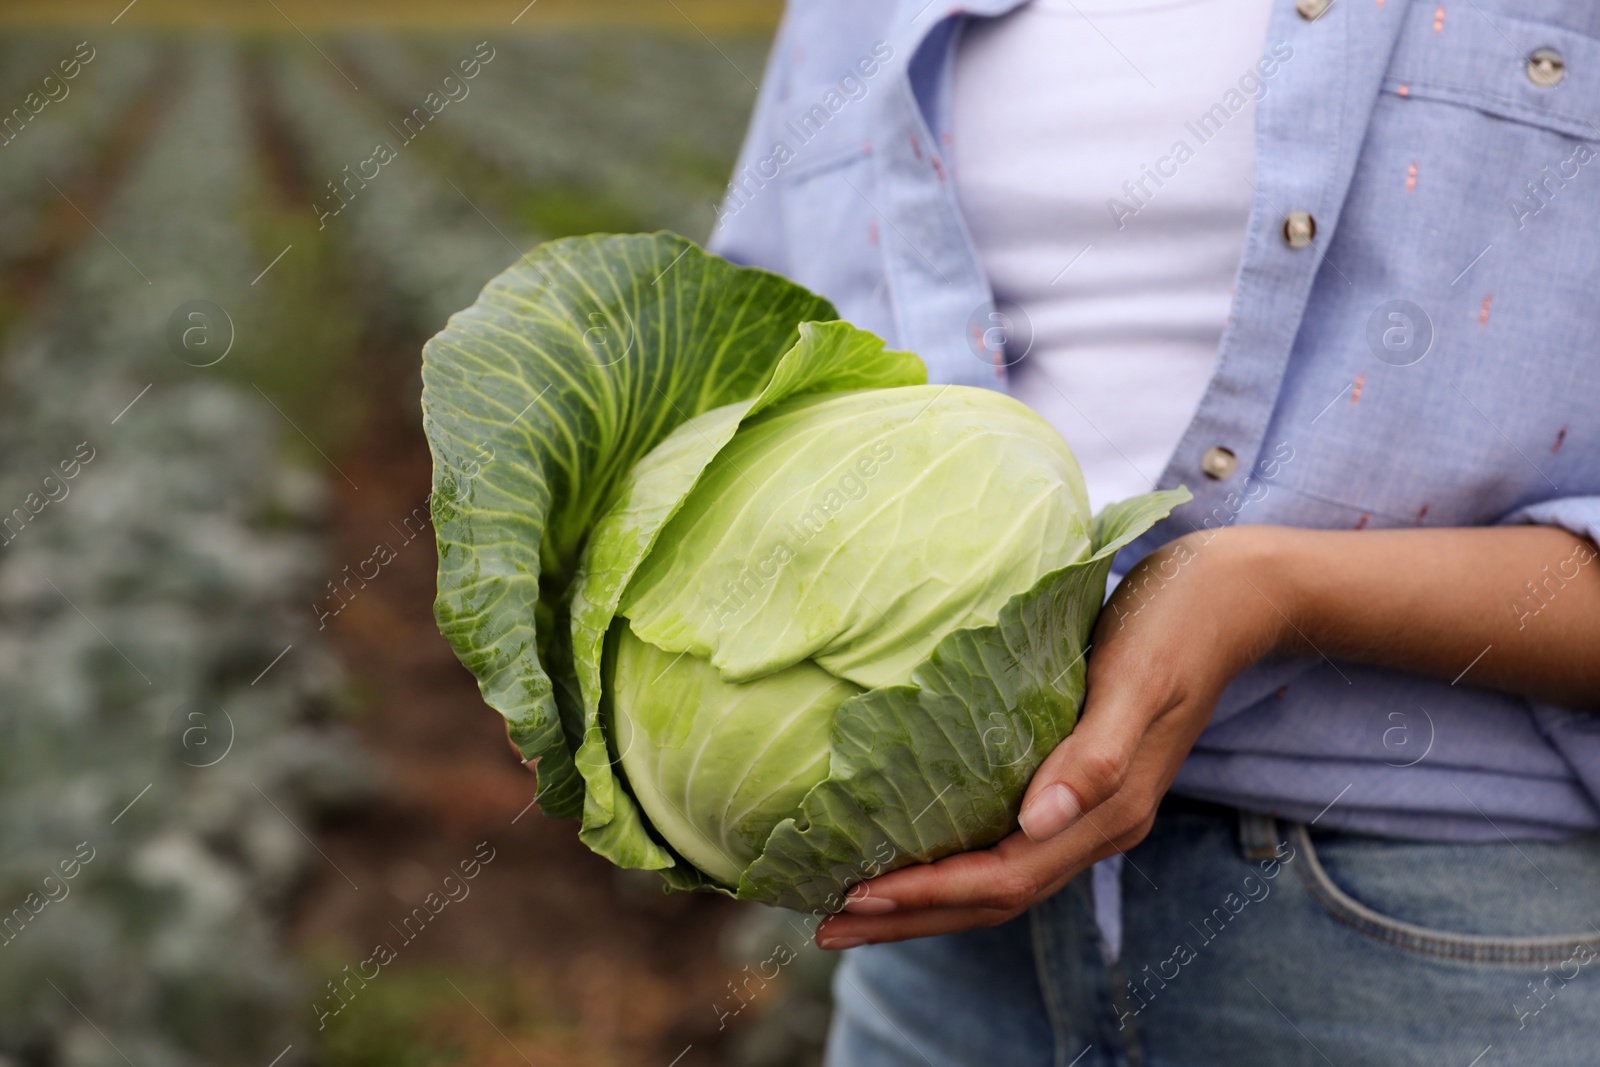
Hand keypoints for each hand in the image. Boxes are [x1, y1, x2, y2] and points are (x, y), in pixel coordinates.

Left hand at [815, 526, 1292, 948]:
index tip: (852, 897)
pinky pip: (1003, 845)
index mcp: (1109, 813)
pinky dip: (950, 861)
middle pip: (991, 900)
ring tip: (849, 905)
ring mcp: (1087, 812)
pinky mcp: (1075, 784)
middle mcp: (1095, 827)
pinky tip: (906, 848)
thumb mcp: (1136, 679)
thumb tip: (1038, 824)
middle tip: (823, 925)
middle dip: (908, 917)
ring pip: (996, 880)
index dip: (927, 895)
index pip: (1003, 879)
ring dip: (923, 900)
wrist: (1229, 595)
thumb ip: (1095, 756)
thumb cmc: (1176, 623)